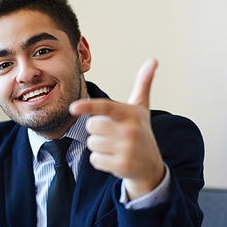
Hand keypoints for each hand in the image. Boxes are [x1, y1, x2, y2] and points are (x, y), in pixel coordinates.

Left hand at [69, 59, 164, 199]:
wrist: (151, 165)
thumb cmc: (141, 132)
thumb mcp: (142, 108)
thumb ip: (143, 84)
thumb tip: (153, 60)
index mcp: (131, 113)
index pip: (106, 107)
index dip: (88, 107)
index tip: (73, 107)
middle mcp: (130, 130)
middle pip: (92, 125)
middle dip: (96, 130)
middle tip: (112, 134)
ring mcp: (126, 149)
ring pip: (91, 143)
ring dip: (98, 146)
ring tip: (114, 147)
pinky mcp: (121, 165)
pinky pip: (95, 159)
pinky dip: (100, 160)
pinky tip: (114, 159)